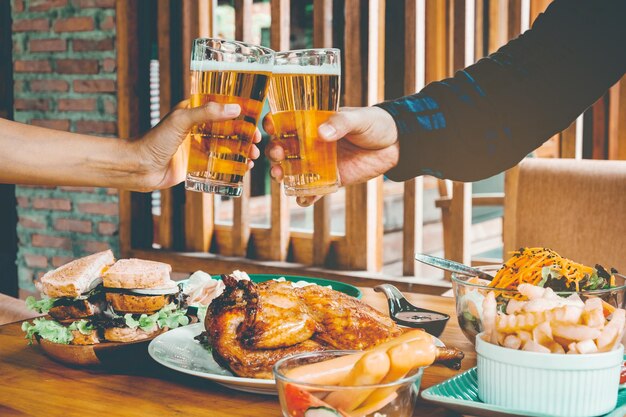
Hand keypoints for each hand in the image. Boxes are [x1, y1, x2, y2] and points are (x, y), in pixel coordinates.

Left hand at [130, 100, 261, 190]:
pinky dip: (234, 166)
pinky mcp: (198, 165)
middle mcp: (198, 129)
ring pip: (227, 148)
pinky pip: (220, 164)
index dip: (240, 113)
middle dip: (245, 136)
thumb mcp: (182, 121)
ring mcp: (199, 147)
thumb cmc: (155, 140)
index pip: (222, 108)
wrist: (140, 168)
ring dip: (243, 151)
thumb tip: (236, 108)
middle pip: (229, 129)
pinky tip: (243, 169)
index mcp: (194, 112)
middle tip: (257, 142)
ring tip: (253, 157)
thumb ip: (208, 113)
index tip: (254, 119)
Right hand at [264, 106, 399, 205]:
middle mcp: (310, 143)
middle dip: (274, 152)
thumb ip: (341, 123)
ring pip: (291, 170)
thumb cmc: (375, 124)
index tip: (270, 127)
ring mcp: (317, 163)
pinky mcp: (328, 180)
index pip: (286, 121)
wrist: (395, 146)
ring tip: (281, 177)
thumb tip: (322, 133)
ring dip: (282, 175)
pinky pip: (310, 190)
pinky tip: (303, 198)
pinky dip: (303, 196)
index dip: (273, 123)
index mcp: (313, 122)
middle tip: (278, 155)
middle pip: (282, 148)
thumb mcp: (358, 119)